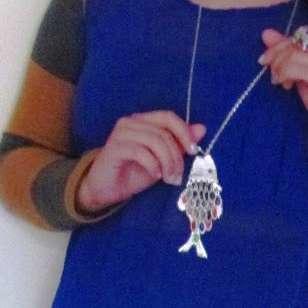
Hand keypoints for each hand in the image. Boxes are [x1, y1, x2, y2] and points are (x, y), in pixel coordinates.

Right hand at [76, 111, 206, 211]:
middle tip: (178, 175)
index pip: (168, 117)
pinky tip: (155, 175)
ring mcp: (122, 133)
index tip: (194, 151)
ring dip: (167, 162)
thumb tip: (201, 129)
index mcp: (144, 121)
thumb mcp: (162, 160)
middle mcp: (132, 122)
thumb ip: (179, 144)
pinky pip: (141, 152)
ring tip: (169, 178)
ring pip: (154, 141)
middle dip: (176, 155)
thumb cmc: (133, 173)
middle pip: (163, 131)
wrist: (106, 190)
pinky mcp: (114, 147)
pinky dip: (152, 165)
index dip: (184, 132)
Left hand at [258, 29, 307, 150]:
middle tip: (271, 73)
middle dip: (276, 56)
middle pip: (296, 43)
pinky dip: (285, 74)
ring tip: (278, 81)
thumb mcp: (303, 73)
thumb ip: (288, 53)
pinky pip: (298, 69)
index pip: (300, 36)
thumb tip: (266, 33)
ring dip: (280, 68)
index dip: (279, 45)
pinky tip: (285, 85)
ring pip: (295, 55)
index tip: (266, 60)